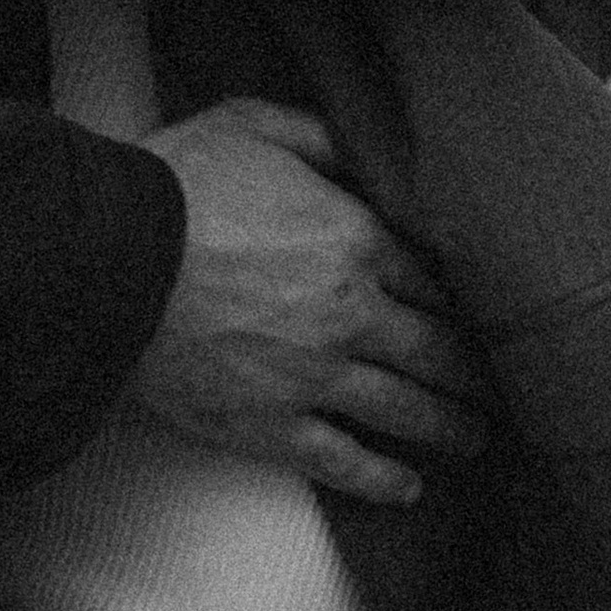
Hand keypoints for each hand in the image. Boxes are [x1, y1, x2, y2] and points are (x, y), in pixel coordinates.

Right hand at [130, 101, 485, 507]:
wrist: (114, 262)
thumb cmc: (179, 186)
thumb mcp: (254, 124)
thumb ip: (319, 135)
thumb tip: (361, 146)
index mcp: (353, 237)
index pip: (430, 276)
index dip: (459, 298)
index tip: (480, 313)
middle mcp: (350, 312)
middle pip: (434, 349)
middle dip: (472, 371)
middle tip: (496, 386)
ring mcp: (315, 376)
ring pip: (404, 410)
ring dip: (448, 426)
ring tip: (474, 437)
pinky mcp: (272, 425)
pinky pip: (343, 463)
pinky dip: (382, 479)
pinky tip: (407, 487)